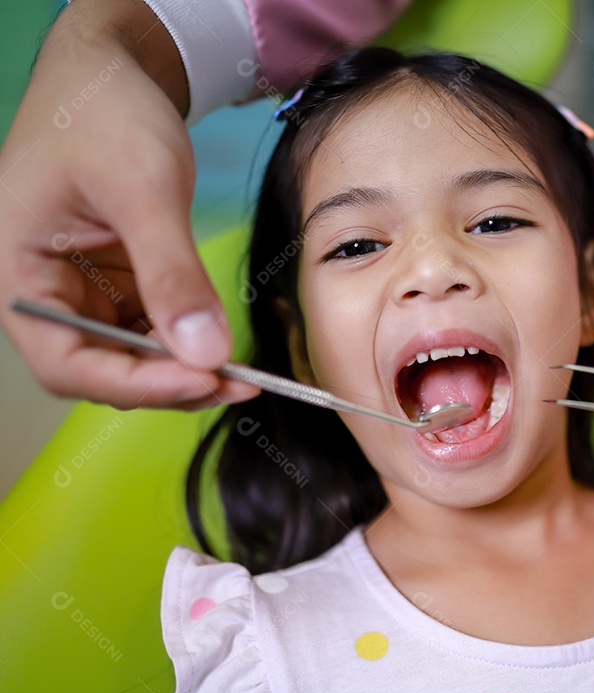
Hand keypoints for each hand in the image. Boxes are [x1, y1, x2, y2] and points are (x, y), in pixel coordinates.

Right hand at [0, 0, 255, 409]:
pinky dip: (187, 343)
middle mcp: (44, 295)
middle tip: (237, 383)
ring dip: (183, 371)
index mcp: (17, 275)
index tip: (202, 381)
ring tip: (242, 372)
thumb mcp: (142, 190)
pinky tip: (224, 343)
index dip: (134, 384)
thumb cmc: (106, 115)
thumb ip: (172, 274)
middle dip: (167, 384)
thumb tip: (207, 353)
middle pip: (99, 371)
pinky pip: (151, 331)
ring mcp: (81, 293)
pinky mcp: (117, 286)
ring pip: (130, 359)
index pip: (66, 362)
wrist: (114, 77)